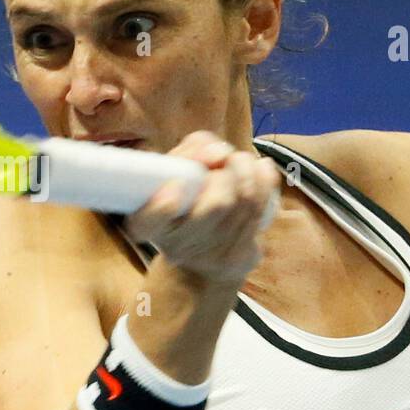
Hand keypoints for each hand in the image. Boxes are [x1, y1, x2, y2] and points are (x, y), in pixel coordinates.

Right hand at [124, 131, 280, 286]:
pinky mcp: (239, 258)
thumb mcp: (175, 172)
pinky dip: (264, 181)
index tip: (175, 185)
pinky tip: (259, 169)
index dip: (165, 204)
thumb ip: (191, 151)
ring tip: (240, 160)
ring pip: (244, 202)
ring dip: (246, 170)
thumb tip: (219, 153)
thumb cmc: (185, 199)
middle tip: (222, 161)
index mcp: (146, 225)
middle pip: (216, 204)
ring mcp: (210, 256)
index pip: (150, 221)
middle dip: (226, 174)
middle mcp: (175, 246)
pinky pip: (260, 210)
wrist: (201, 256)